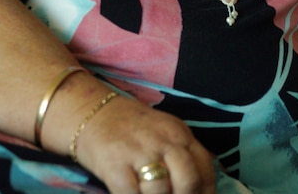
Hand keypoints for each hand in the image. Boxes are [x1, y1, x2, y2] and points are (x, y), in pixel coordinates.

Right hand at [75, 96, 216, 193]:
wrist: (91, 112)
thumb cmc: (131, 128)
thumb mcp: (165, 132)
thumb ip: (183, 154)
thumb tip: (201, 186)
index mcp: (179, 133)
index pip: (205, 168)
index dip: (206, 192)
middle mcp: (163, 141)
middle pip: (189, 180)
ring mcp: (138, 152)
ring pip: (160, 192)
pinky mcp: (113, 164)